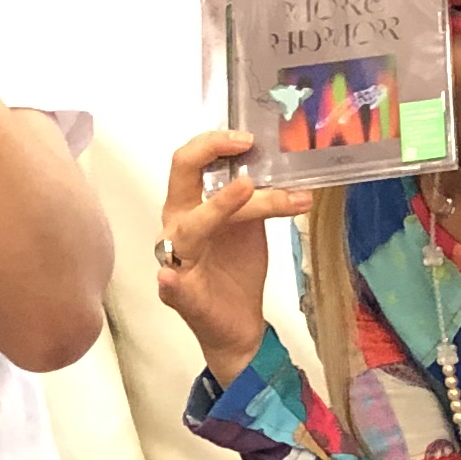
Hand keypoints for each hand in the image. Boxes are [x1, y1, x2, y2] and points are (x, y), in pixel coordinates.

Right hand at [156, 133, 311, 382]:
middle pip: (181, 178)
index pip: (192, 161)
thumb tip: (290, 166)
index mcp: (191, 205)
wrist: (239, 322)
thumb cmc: (237, 268)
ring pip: (190, 227)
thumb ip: (259, 197)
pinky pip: (171, 285)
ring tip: (246, 189)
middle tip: (246, 144)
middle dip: (208, 153)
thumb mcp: (252, 226)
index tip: (250, 137)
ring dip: (218, 207)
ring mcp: (176, 258)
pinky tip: (170, 276)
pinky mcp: (181, 294)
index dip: (215, 143)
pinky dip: (170, 280)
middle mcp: (178, 224)